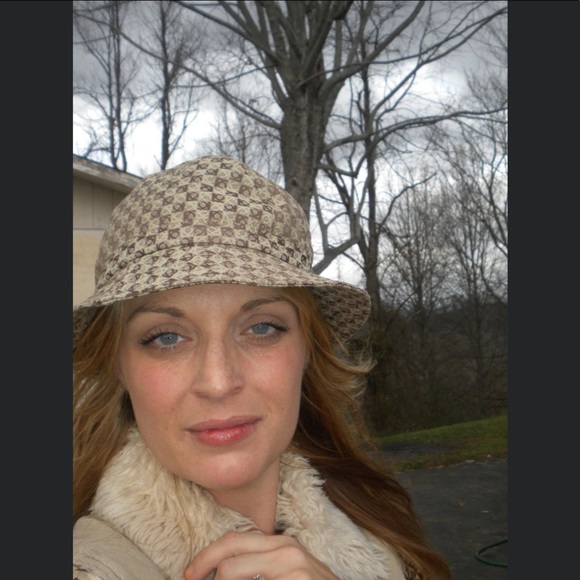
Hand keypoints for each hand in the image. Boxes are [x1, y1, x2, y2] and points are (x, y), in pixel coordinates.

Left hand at [183, 531, 338, 579]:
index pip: (233, 540)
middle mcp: (286, 549)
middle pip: (230, 554)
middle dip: (207, 571)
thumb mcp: (285, 575)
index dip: (206, 556)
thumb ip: (258, 569)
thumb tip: (219, 574)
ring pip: (234, 573)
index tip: (190, 575)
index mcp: (279, 544)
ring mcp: (294, 567)